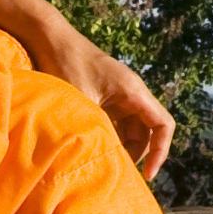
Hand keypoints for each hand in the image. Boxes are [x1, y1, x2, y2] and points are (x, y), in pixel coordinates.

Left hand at [53, 33, 176, 180]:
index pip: (163, 125)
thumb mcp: (82, 101)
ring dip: (123, 148)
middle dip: (139, 155)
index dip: (161, 152)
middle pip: (148, 132)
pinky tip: (96, 150)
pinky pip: (116, 123)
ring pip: (131, 129)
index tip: (147, 175)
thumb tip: (101, 161)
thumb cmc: (66, 64)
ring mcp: (118, 95)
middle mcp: (131, 93)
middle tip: (120, 176)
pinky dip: (110, 138)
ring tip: (106, 166)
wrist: (49, 38)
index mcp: (134, 91)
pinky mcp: (104, 96)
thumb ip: (96, 130)